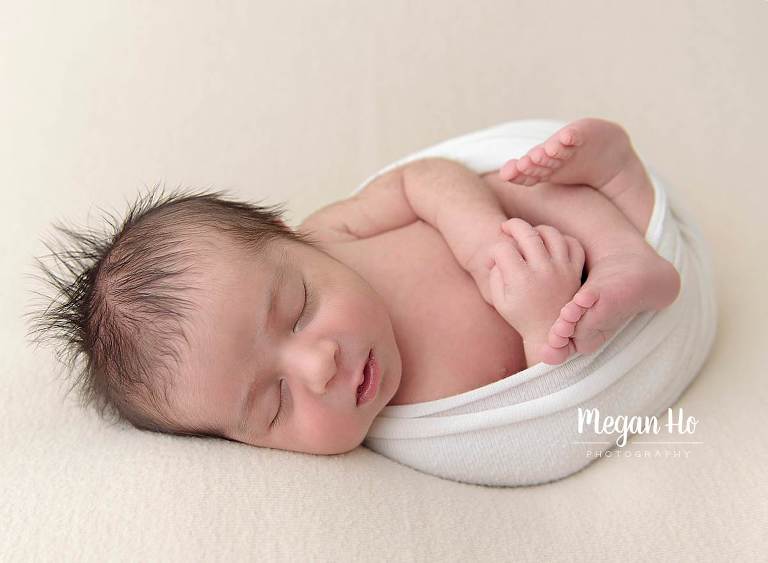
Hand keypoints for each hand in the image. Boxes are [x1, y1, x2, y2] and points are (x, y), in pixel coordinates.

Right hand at [487, 218, 585, 339]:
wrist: (549, 334)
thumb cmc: (521, 317)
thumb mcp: (499, 301)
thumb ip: (495, 275)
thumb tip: (497, 256)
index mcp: (520, 279)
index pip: (502, 248)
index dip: (494, 250)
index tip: (494, 258)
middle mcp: (543, 271)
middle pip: (526, 232)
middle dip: (512, 225)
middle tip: (507, 227)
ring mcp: (562, 270)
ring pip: (551, 233)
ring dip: (537, 229)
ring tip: (530, 234)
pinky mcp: (575, 272)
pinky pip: (572, 244)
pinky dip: (561, 239)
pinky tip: (551, 244)